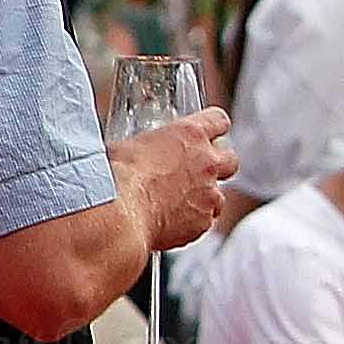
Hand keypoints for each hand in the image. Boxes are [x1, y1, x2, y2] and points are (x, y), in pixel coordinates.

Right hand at [111, 109, 235, 252]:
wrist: (116, 215)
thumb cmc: (113, 179)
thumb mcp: (124, 147)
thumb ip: (142, 148)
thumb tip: (128, 150)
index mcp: (189, 134)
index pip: (218, 120)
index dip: (212, 127)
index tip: (204, 133)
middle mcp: (206, 162)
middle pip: (231, 159)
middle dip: (218, 165)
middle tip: (197, 172)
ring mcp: (208, 195)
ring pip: (218, 196)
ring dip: (202, 198)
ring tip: (174, 204)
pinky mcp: (201, 223)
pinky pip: (202, 222)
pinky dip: (189, 222)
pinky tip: (166, 222)